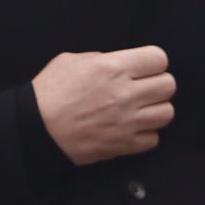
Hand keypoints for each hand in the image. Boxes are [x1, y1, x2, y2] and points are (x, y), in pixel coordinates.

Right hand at [31, 46, 175, 165]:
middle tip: (142, 88)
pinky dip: (146, 134)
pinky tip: (131, 128)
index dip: (152, 62)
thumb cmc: (50, 92)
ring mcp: (126, 122)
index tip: (143, 67)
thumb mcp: (72, 60)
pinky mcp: (123, 145)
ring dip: (155, 109)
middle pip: (168, 85)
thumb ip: (103, 59)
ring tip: (139, 109)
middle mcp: (125, 94)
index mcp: (112, 68)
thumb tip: (122, 65)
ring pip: (167, 113)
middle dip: (157, 84)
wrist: (36, 128)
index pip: (159, 59)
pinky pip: (154, 139)